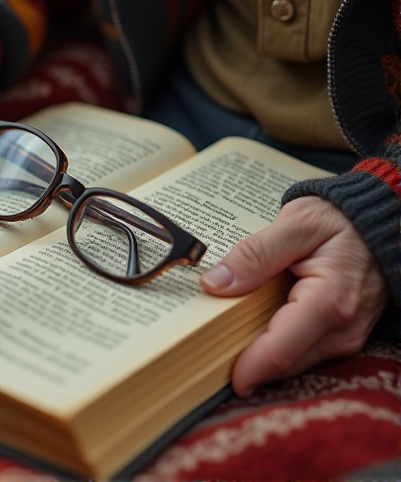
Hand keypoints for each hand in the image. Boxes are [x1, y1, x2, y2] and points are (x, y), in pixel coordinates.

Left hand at [199, 196, 388, 396]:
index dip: (245, 367)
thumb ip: (256, 253)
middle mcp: (341, 329)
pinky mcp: (341, 336)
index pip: (279, 350)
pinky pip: (301, 350)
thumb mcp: (297, 223)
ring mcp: (345, 337)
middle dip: (244, 360)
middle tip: (206, 343)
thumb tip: (216, 283)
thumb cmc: (340, 220)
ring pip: (292, 362)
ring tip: (224, 328)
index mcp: (329, 302)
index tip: (210, 365)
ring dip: (258, 352)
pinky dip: (274, 342)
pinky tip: (251, 322)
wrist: (381, 223)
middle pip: (283, 363)